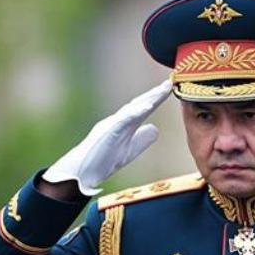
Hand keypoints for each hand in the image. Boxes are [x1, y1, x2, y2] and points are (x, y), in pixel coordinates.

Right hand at [42, 79, 171, 195]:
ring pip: (132, 108)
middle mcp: (119, 120)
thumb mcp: (129, 150)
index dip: (157, 98)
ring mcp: (112, 124)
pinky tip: (146, 107)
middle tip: (170, 82)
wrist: (84, 172)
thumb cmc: (103, 161)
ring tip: (162, 91)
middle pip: (139, 103)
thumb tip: (156, 128)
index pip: (144, 108)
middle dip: (155, 93)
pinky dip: (134, 112)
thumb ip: (142, 139)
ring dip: (147, 98)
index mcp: (125, 124)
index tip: (170, 87)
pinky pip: (122, 120)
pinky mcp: (108, 132)